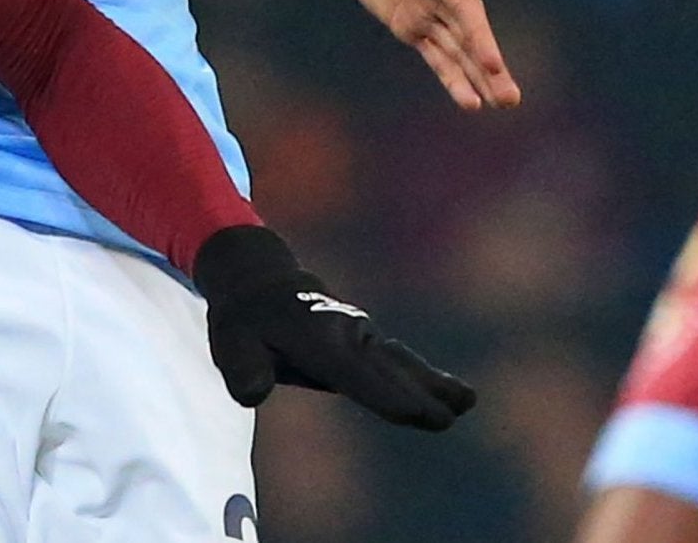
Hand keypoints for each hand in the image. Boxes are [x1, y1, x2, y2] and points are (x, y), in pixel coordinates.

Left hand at [195, 226, 475, 430]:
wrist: (261, 281)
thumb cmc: (246, 321)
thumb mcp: (230, 341)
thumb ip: (242, 367)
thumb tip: (251, 394)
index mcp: (316, 338)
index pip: (353, 372)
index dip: (383, 393)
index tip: (413, 412)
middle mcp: (347, 334)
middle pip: (387, 369)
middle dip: (416, 393)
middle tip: (448, 416)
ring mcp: (362, 336)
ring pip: (401, 362)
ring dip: (431, 382)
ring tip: (466, 401)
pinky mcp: (369, 343)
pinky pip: (401, 361)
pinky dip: (427, 377)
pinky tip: (458, 396)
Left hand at [328, 0, 520, 109]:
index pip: (461, 0)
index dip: (477, 31)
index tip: (491, 60)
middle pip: (468, 31)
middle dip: (488, 63)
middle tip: (511, 98)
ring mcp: (426, 8)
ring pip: (457, 48)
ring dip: (479, 77)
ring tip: (505, 104)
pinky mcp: (410, 23)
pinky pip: (434, 54)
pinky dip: (450, 77)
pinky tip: (470, 103)